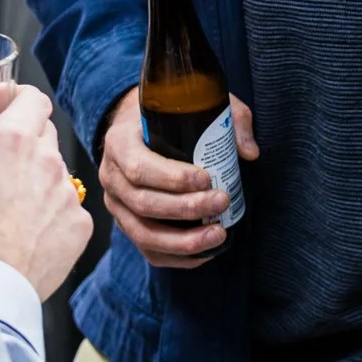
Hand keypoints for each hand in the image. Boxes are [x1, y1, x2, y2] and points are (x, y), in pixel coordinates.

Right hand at [0, 84, 93, 299]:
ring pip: (56, 174)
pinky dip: (52, 214)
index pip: (32, 98)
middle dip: (26, 144)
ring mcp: (66, 191)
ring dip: (38, 181)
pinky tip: (28, 234)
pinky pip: (68, 207)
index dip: (19, 101)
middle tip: (0, 166)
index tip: (8, 108)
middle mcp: (46, 158)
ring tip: (10, 212)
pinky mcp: (81, 222)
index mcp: (12, 139)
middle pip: (44, 134)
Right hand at [98, 87, 258, 268]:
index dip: (173, 178)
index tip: (207, 179)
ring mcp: (116, 205)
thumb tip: (250, 152)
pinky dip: (177, 257)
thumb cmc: (171, 114)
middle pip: (144, 203)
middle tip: (222, 201)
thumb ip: (228, 119)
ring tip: (218, 234)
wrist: (140, 125)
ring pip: (144, 233)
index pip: (140, 168)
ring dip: (183, 241)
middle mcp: (111, 177)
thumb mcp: (198, 104)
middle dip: (186, 209)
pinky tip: (205, 252)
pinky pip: (148, 250)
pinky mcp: (128, 225)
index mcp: (119, 142)